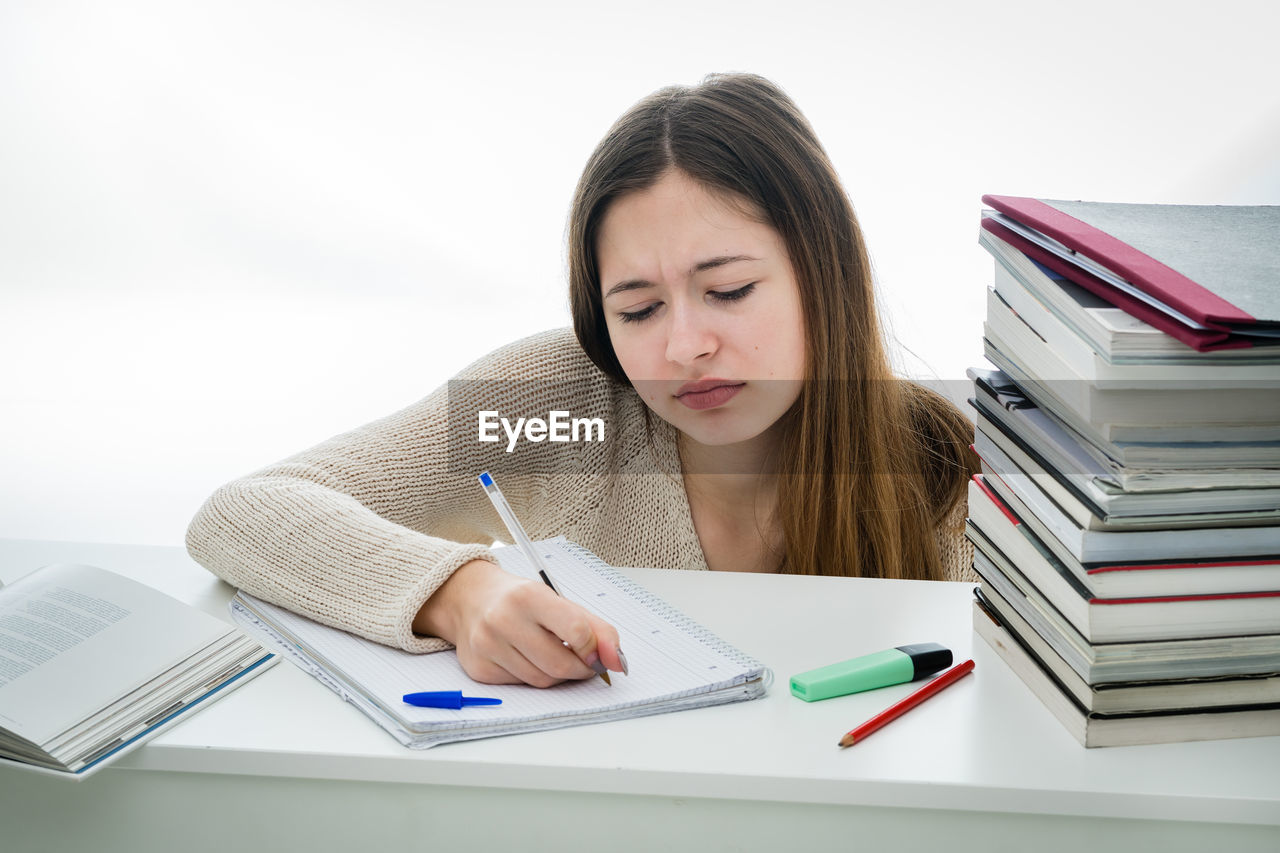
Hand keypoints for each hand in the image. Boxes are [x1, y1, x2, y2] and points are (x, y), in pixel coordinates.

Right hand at [413, 559, 623, 686]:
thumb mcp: (559, 602)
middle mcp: (503, 619)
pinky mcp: (479, 668)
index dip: (594, 649)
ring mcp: (487, 645)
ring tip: (554, 657)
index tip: (598, 655)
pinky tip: (528, 659)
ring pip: (541, 680)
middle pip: (559, 663)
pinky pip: (521, 685)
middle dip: (580, 669)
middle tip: (584, 664)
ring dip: (558, 676)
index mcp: (529, 596)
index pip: (576, 631)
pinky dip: (532, 677)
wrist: (470, 599)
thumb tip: (618, 662)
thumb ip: (596, 629)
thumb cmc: (521, 601)